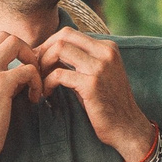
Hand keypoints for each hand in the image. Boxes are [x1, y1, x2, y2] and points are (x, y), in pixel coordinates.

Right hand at [0, 30, 44, 161]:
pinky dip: (36, 81)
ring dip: (31, 60)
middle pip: (5, 36)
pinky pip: (27, 69)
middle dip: (24, 49)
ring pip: (16, 44)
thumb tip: (17, 70)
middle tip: (31, 70)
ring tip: (34, 81)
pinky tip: (34, 97)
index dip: (11, 48)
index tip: (20, 66)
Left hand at [33, 27, 154, 161]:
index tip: (39, 61)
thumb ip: (81, 61)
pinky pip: (59, 74)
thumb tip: (50, 52)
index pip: (70, 34)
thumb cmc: (108, 104)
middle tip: (34, 68)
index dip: (49, 45)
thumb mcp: (97, 75)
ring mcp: (100, 66)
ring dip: (43, 64)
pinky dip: (47, 83)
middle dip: (43, 50)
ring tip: (39, 81)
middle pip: (63, 36)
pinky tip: (46, 94)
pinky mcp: (92, 84)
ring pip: (59, 49)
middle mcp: (105, 52)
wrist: (127, 128)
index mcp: (107, 47)